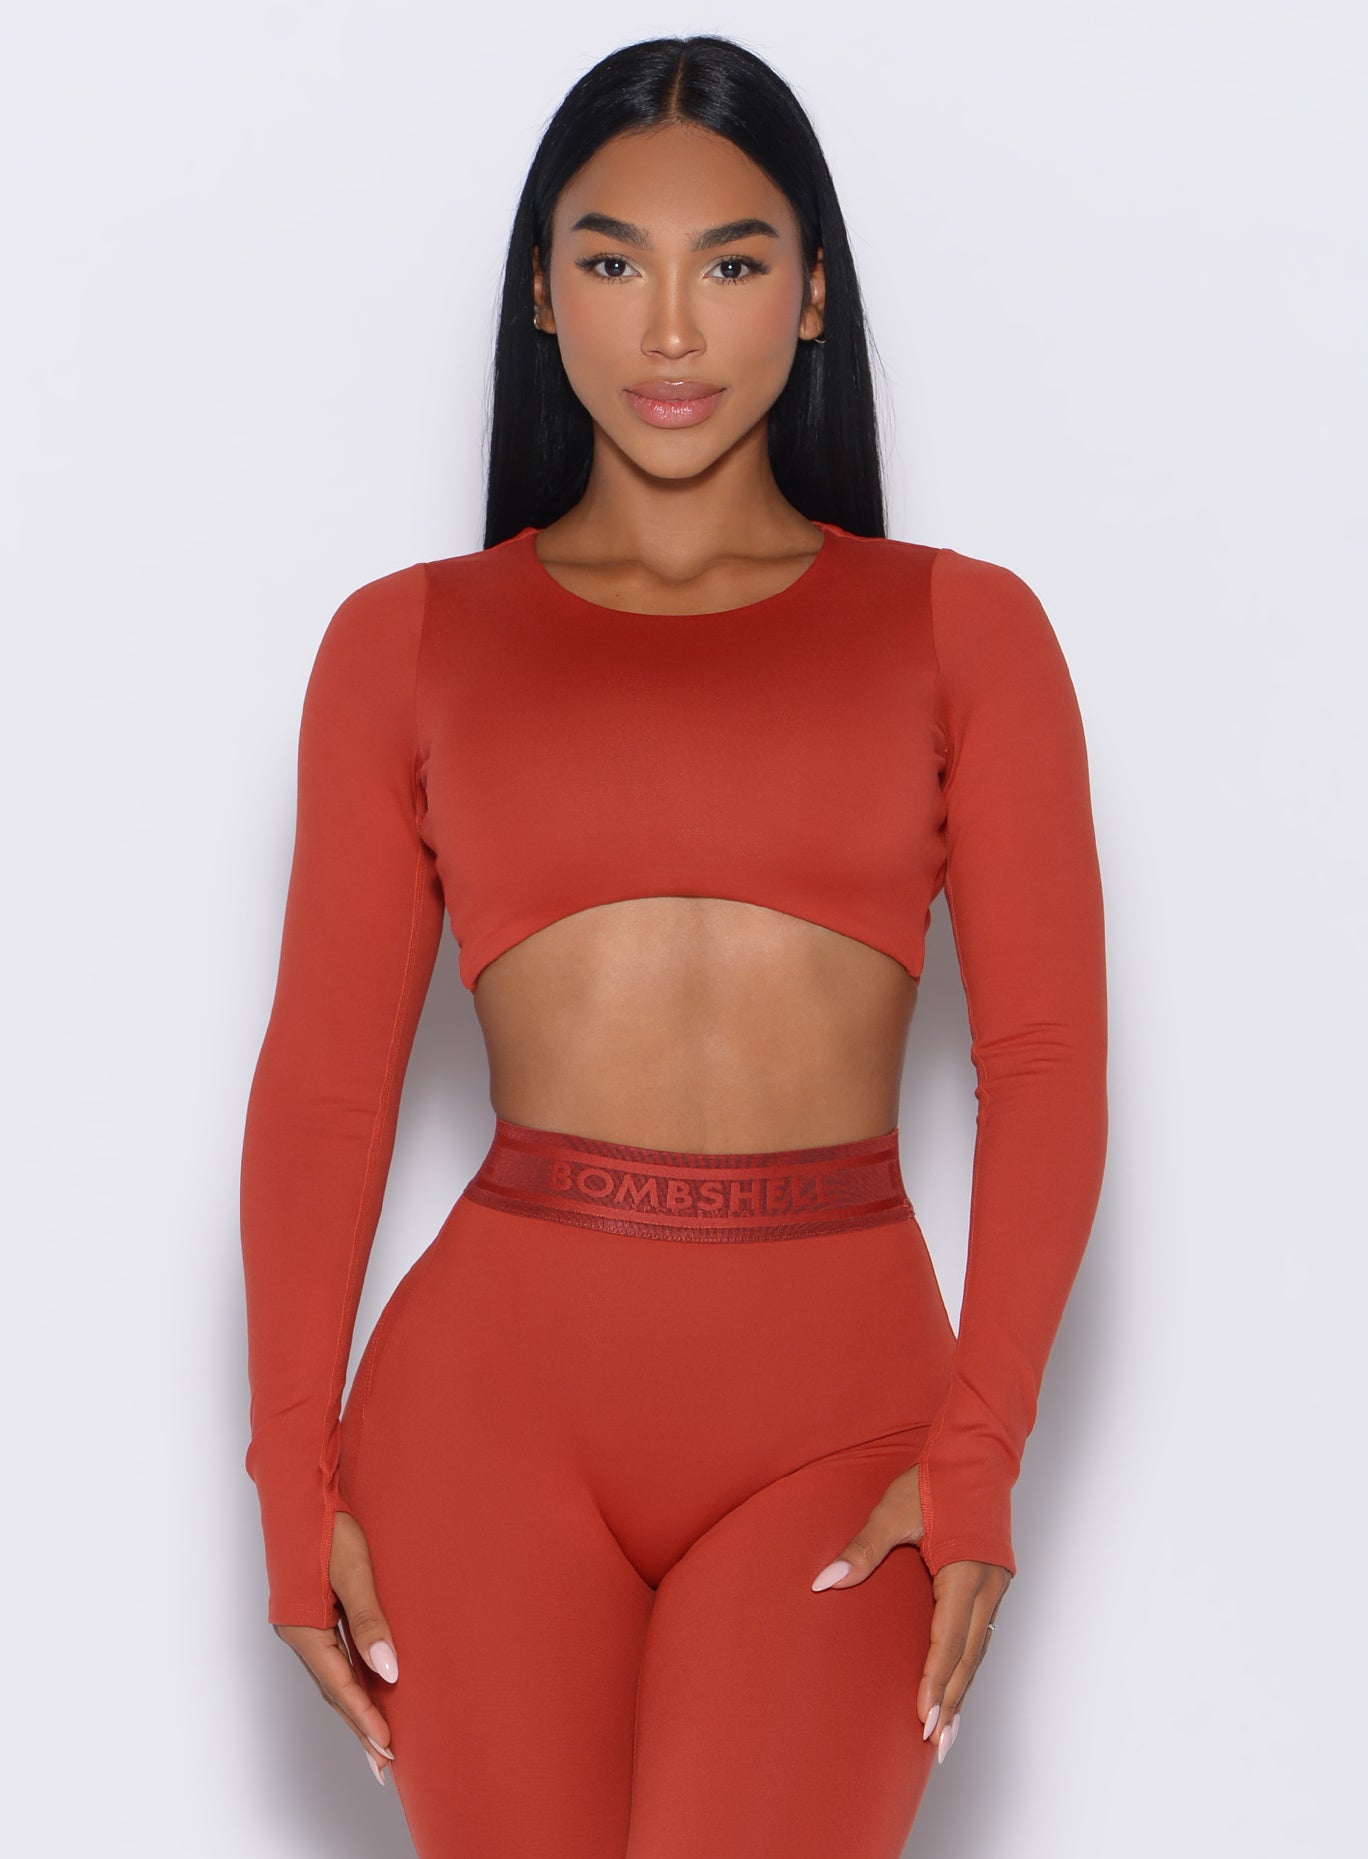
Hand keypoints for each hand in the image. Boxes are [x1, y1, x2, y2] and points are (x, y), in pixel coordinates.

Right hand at [273, 1510, 400, 1786]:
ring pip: (333, 1677)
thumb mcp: (355, 1571)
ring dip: (355, 1709)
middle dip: (359, 1727)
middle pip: (334, 1690)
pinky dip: (350, 1681)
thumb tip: (389, 1671)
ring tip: (378, 1742)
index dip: (365, 1718)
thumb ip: (370, 1622)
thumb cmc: (328, 1527)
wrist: (301, 1494)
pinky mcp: (312, 1613)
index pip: (340, 1686)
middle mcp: (300, 1633)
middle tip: (384, 1766)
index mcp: (304, 1628)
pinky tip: (366, 1690)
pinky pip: (334, 1658)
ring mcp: (303, 1624)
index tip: (388, 1748)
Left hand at [810, 1462, 1009, 1762]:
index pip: (948, 1640)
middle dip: (951, 1703)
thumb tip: (824, 1582)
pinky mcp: (990, 1583)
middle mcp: (984, 1585)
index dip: (936, 1682)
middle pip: (967, 1657)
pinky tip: (956, 1687)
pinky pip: (979, 1636)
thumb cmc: (934, 1480)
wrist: (976, 1454)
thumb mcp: (891, 1511)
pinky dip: (967, 1666)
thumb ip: (861, 1549)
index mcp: (963, 1570)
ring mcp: (992, 1586)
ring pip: (977, 1651)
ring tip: (946, 1733)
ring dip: (961, 1691)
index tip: (924, 1718)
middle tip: (935, 1746)